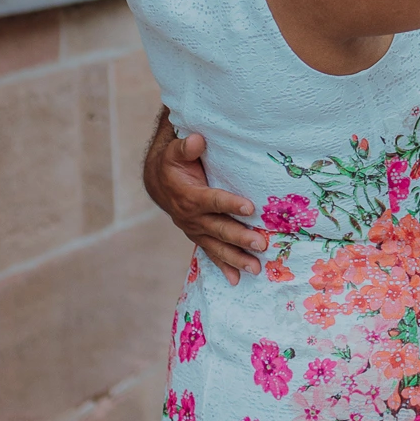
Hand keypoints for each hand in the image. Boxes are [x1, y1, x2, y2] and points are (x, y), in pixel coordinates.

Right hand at [142, 112, 265, 284]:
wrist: (158, 182)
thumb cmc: (173, 163)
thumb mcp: (174, 151)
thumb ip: (186, 147)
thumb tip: (197, 140)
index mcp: (189, 196)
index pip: (213, 201)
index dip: (231, 204)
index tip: (250, 207)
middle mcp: (192, 217)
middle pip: (219, 229)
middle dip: (240, 238)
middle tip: (261, 244)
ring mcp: (195, 230)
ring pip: (217, 246)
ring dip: (236, 258)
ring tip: (256, 268)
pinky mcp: (199, 236)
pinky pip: (211, 253)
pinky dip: (223, 267)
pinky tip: (236, 280)